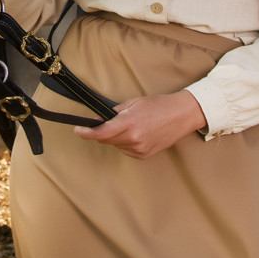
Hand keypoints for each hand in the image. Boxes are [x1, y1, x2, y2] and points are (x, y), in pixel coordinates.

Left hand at [74, 91, 206, 159]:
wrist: (181, 115)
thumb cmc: (159, 105)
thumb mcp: (134, 102)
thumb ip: (116, 112)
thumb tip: (102, 120)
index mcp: (129, 123)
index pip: (101, 133)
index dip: (86, 133)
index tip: (78, 130)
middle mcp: (133, 138)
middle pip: (107, 140)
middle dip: (103, 132)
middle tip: (107, 122)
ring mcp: (140, 149)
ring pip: (117, 145)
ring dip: (116, 137)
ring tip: (131, 125)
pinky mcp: (145, 155)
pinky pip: (127, 150)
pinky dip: (126, 143)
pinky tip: (137, 134)